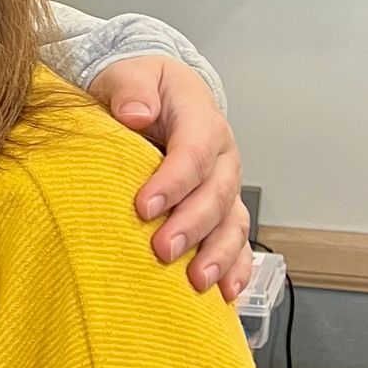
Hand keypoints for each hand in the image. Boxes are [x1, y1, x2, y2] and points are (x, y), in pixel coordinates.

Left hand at [87, 54, 253, 299]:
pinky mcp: (221, 209)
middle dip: (192, 225)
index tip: (143, 207)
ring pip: (232, 222)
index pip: (193, 151)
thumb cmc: (140, 87)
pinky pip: (237, 241)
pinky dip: (236, 268)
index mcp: (200, 118)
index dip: (173, 181)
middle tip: (162, 250)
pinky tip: (225, 294)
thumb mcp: (130, 73)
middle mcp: (221, 156)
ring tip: (198, 282)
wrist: (154, 94)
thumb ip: (131, 88)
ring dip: (218, 254)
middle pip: (216, 193)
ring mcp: (224, 186)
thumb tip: (135, 113)